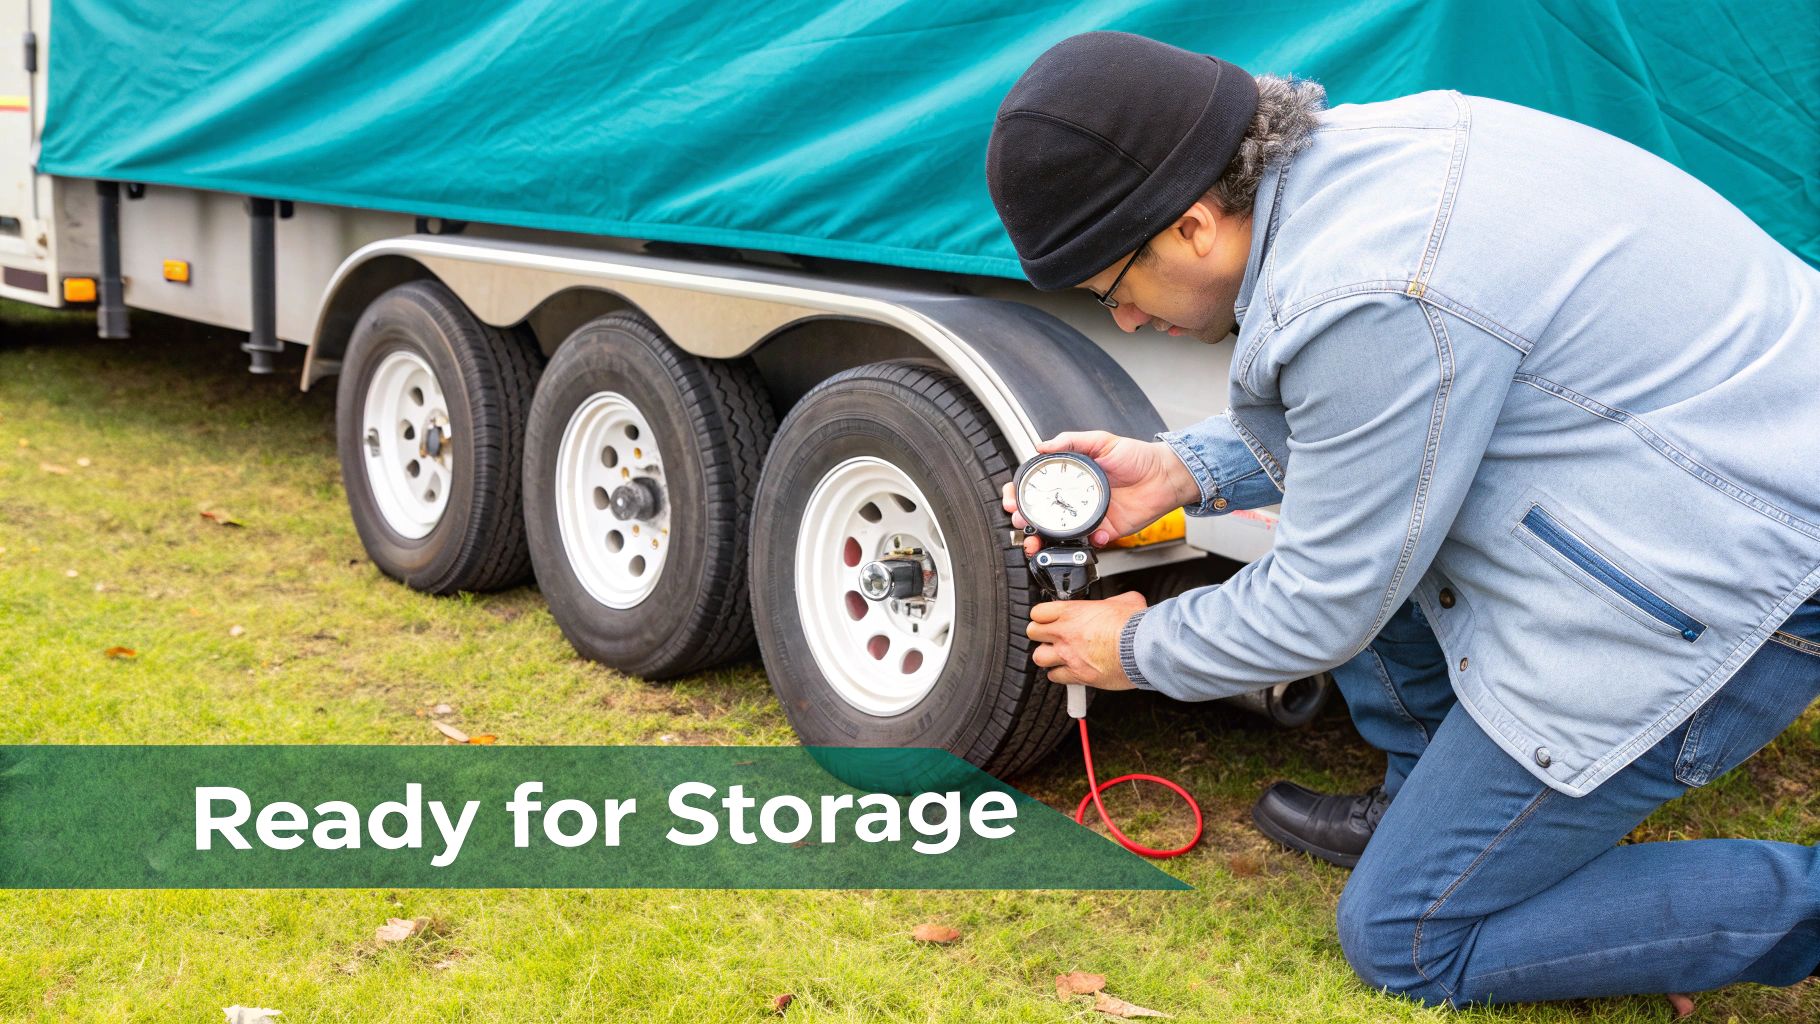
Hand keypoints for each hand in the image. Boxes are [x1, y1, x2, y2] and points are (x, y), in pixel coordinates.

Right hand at [1002, 431, 1198, 555]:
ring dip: (1044, 540)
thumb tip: (1041, 445)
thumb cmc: (1137, 457)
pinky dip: (1085, 542)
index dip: (1020, 493)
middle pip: (1041, 513)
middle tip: (1019, 520)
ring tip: (1035, 542)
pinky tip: (1089, 535)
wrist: (1165, 476)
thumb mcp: (1102, 441)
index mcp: (1071, 477)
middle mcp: (1076, 498)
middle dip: (1025, 520)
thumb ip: (1071, 441)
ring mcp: (1089, 515)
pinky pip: (1089, 542)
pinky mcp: (1105, 530)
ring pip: (1059, 533)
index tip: (1012, 499)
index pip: (1037, 486)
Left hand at [1027, 591, 1147, 689]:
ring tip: (1057, 655)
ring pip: (1039, 657)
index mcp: (1072, 612)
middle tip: (1051, 636)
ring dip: (1047, 656)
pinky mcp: (1077, 675)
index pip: (1038, 612)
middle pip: (1032, 632)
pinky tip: (1069, 671)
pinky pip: (1055, 677)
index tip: (1049, 618)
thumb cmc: (1134, 626)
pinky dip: (1059, 675)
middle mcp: (1065, 633)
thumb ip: (1114, 601)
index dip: (1043, 615)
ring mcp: (1069, 655)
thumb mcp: (1125, 601)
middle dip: (1041, 634)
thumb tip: (1118, 602)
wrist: (1141, 649)